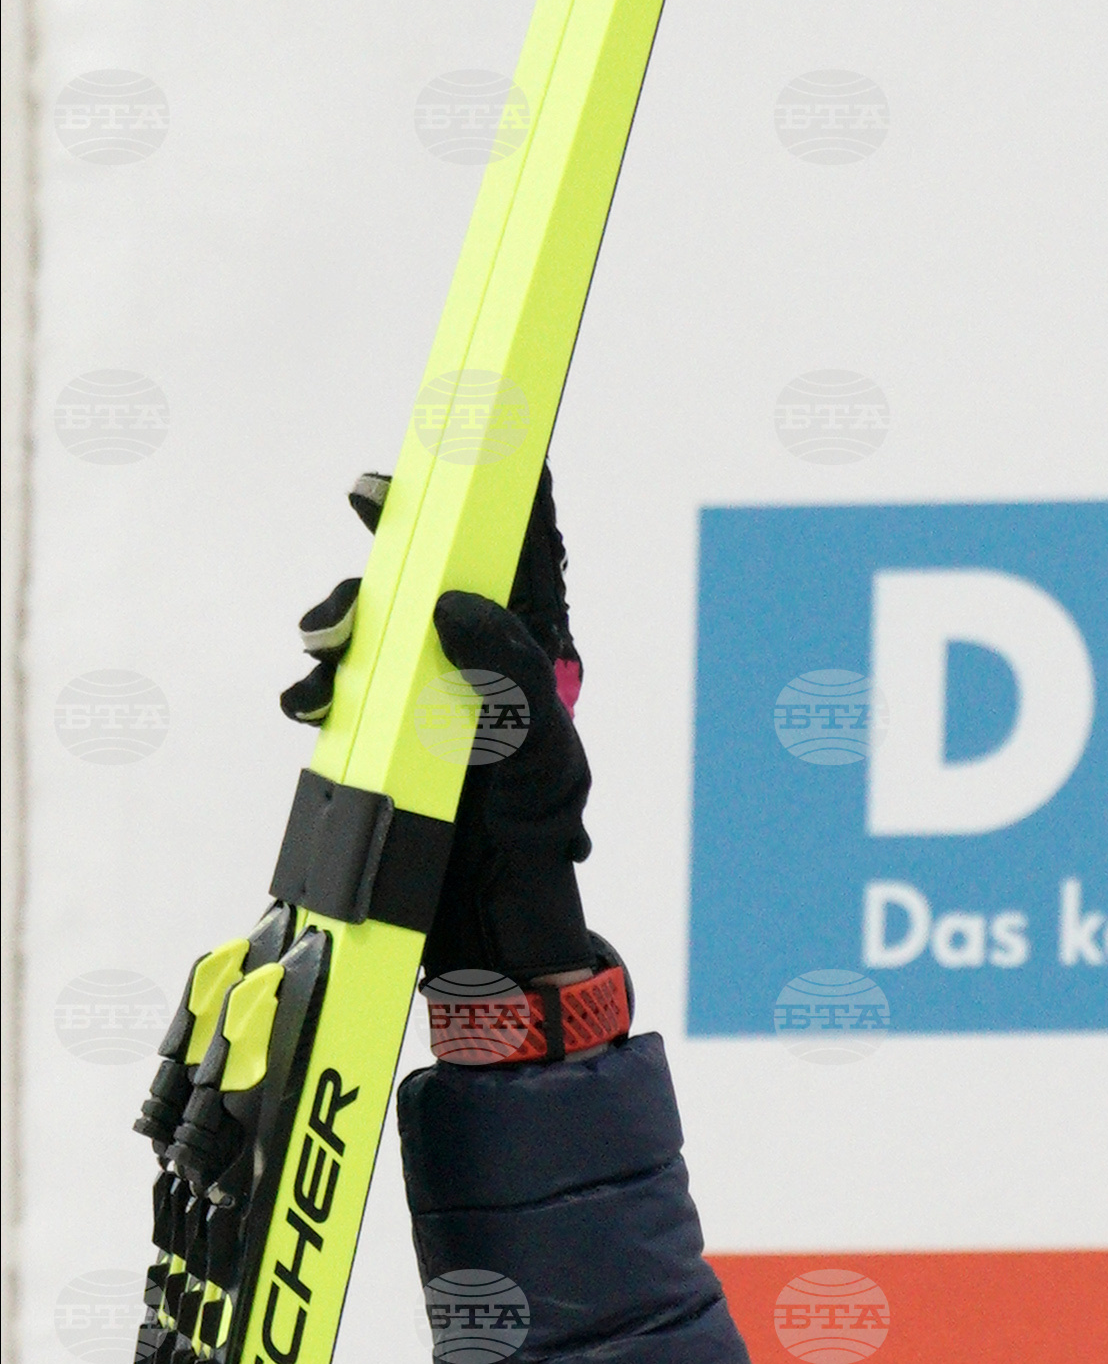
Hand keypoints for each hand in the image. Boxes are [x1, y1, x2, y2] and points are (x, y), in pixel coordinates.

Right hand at [282, 467, 610, 996]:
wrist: (485, 929)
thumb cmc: (534, 838)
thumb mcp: (542, 754)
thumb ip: (508, 673)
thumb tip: (454, 600)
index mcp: (525, 655)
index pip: (520, 557)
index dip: (509, 493)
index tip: (490, 433)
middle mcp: (471, 664)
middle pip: (430, 569)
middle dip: (396, 530)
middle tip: (369, 497)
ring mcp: (420, 696)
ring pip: (374, 621)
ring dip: (343, 615)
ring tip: (327, 643)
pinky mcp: (378, 731)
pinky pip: (339, 687)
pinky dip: (316, 685)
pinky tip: (309, 703)